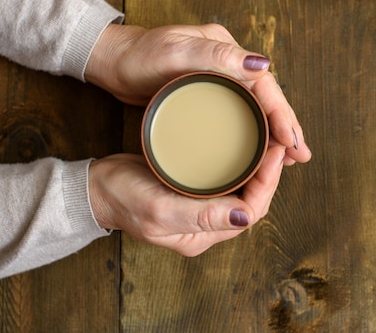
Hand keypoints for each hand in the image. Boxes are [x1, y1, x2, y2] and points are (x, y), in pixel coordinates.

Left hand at [85, 23, 311, 163]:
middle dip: (286, 126)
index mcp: (226, 50)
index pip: (264, 85)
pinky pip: (239, 113)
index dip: (282, 113)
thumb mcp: (175, 53)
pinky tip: (259, 147)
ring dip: (274, 131)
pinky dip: (253, 130)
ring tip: (289, 158)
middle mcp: (228, 62)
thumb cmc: (139, 56)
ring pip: (255, 107)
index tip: (292, 141)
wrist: (114, 60)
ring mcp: (219, 77)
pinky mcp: (208, 92)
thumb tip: (263, 64)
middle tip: (300, 156)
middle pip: (266, 98)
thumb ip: (216, 56)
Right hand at [88, 146, 285, 256]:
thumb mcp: (159, 208)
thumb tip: (245, 217)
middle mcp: (206, 225)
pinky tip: (247, 145)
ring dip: (259, 168)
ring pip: (242, 190)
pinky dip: (242, 163)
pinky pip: (227, 180)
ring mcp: (200, 209)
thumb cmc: (122, 198)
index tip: (277, 152)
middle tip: (280, 141)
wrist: (95, 189)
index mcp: (202, 235)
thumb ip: (200, 215)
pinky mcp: (193, 191)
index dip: (269, 182)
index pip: (251, 211)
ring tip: (270, 140)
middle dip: (270, 174)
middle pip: (252, 201)